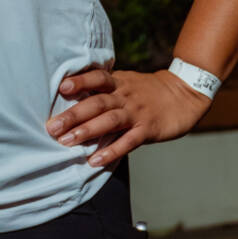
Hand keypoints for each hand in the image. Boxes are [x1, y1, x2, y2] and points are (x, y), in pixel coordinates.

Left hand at [47, 64, 212, 167]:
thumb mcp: (127, 82)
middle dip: (73, 115)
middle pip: (97, 103)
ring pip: (110, 121)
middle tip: (52, 127)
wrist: (185, 95)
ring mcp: (137, 113)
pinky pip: (128, 141)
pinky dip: (111, 151)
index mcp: (119, 83)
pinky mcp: (148, 129)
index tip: (61, 87)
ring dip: (87, 131)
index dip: (80, 81)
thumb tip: (72, 99)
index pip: (97, 77)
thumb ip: (104, 89)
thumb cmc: (148, 92)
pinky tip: (95, 161)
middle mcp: (126, 96)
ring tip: (66, 142)